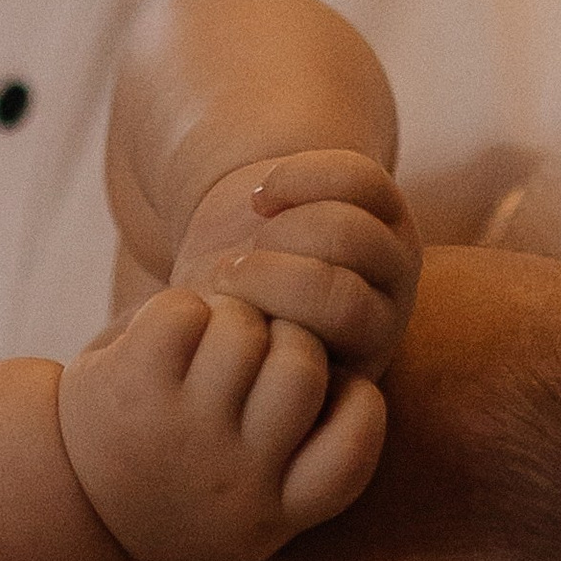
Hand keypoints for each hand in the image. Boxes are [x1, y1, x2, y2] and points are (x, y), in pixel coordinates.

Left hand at [58, 286, 387, 560]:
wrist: (63, 495)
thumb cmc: (179, 480)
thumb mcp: (246, 504)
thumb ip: (302, 461)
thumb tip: (346, 368)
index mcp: (275, 513)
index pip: (352, 454)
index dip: (356, 406)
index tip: (325, 394)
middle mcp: (235, 483)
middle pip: (304, 366)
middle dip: (283, 337)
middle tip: (251, 350)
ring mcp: (183, 436)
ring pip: (246, 328)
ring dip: (228, 315)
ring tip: (206, 339)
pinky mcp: (134, 390)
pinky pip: (186, 312)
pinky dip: (177, 307)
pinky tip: (163, 336)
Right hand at [169, 148, 420, 376]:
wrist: (232, 256)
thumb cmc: (202, 323)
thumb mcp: (202, 357)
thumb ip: (208, 372)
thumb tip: (168, 376)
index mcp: (338, 382)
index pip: (314, 355)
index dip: (256, 324)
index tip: (217, 312)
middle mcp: (381, 328)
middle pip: (338, 294)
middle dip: (269, 276)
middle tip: (229, 271)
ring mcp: (392, 266)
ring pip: (348, 236)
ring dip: (283, 227)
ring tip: (249, 233)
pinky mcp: (388, 208)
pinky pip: (357, 181)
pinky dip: (299, 177)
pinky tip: (265, 195)